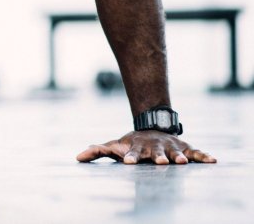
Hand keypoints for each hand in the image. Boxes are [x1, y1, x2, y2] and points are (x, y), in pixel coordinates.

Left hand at [76, 130, 216, 164]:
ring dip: (178, 157)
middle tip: (159, 163)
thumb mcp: (114, 146)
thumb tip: (77, 158)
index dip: (129, 157)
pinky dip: (203, 156)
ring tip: (182, 162)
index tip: (127, 162)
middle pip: (155, 153)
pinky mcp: (184, 148)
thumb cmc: (130, 143)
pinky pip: (196, 152)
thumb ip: (97, 152)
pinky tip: (213, 160)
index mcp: (137, 148)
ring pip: (175, 152)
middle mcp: (154, 147)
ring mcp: (170, 147)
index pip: (131, 153)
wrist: (152, 128)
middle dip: (157, 157)